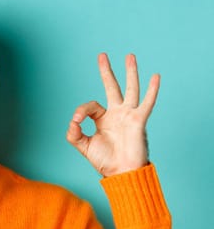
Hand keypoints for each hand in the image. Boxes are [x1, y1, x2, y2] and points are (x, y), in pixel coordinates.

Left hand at [66, 53, 159, 176]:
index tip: (76, 122)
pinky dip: (152, 90)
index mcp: (103, 119)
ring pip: (130, 89)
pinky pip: (146, 103)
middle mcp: (116, 113)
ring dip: (130, 72)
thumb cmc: (105, 161)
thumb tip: (72, 122)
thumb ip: (74, 134)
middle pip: (112, 87)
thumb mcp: (84, 146)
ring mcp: (128, 115)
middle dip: (107, 71)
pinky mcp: (138, 121)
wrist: (122, 173)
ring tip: (129, 56)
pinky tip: (155, 76)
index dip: (81, 111)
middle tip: (102, 55)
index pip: (90, 106)